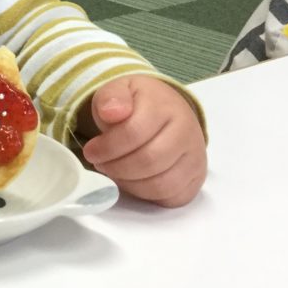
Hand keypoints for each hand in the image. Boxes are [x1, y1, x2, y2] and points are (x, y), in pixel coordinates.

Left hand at [78, 76, 206, 206]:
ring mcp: (195, 157)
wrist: (167, 110)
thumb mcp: (120, 89)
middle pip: (148, 161)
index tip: (91, 150)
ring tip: (114, 171)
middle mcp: (187, 133)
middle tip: (100, 164)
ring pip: (160, 184)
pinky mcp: (196, 179)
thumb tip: (111, 112)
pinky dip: (146, 194)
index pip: (134, 133)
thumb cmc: (138, 103)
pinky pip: (171, 197)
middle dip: (116, 167)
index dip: (107, 147)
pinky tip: (132, 180)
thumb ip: (111, 97)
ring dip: (128, 183)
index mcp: (166, 107)